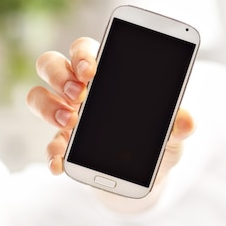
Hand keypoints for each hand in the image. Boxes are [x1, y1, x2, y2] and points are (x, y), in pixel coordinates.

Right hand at [26, 36, 194, 182]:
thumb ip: (178, 125)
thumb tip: (188, 121)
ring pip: (38, 96)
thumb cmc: (160, 141)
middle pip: (52, 64)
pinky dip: (51, 154)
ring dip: (48, 106)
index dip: (82, 53)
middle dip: (59, 74)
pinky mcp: (64, 146)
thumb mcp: (174, 134)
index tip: (91, 69)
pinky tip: (60, 162)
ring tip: (71, 120)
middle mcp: (80, 91)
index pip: (85, 50)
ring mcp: (67, 117)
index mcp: (107, 75)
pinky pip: (48, 145)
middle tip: (79, 92)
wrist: (149, 175)